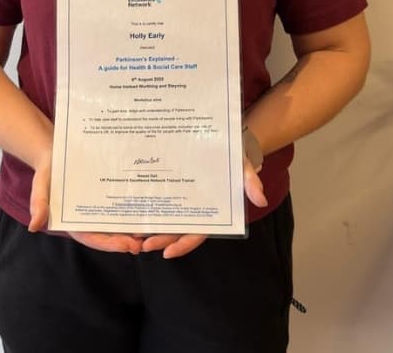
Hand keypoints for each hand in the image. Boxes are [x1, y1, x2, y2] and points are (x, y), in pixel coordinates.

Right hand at [27, 156, 141, 253]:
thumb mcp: (41, 185)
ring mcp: (98, 207)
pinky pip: (119, 205)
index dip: (109, 244)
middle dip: (125, 240)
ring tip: (151, 230)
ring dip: (132, 228)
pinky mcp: (106, 195)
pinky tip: (146, 209)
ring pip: (117, 222)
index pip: (92, 238)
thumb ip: (39, 204)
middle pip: (108, 234)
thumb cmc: (47, 171)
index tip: (126, 246)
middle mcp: (88, 217)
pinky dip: (132, 210)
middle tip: (143, 244)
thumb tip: (34, 227)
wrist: (56, 153)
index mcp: (72, 221)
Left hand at [140, 156, 266, 258]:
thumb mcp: (243, 166)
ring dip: (150, 227)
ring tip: (132, 232)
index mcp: (212, 210)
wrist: (224, 139)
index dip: (183, 245)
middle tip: (141, 243)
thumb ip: (250, 182)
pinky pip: (161, 201)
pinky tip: (134, 211)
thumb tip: (260, 199)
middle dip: (160, 239)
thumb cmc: (234, 156)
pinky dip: (149, 208)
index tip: (167, 252)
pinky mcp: (174, 187)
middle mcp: (196, 208)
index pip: (197, 234)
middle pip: (177, 230)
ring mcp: (184, 199)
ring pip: (166, 219)